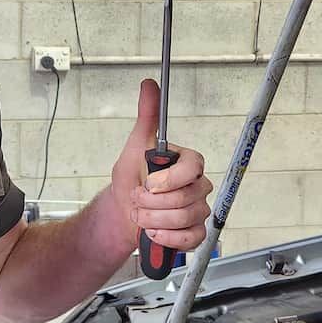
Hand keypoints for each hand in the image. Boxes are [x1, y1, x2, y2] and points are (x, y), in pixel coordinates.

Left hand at [109, 78, 211, 252]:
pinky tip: (154, 232)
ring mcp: (198, 209)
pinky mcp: (195, 232)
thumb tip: (149, 84)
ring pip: (186, 218)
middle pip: (187, 197)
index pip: (193, 167)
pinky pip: (191, 238)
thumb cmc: (132, 178)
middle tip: (137, 199)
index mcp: (187, 163)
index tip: (149, 184)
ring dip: (154, 220)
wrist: (123, 213)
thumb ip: (146, 117)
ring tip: (141, 214)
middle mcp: (197, 185)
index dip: (170, 180)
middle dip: (153, 203)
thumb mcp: (135, 146)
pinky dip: (167, 238)